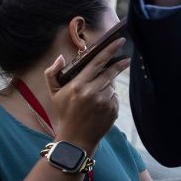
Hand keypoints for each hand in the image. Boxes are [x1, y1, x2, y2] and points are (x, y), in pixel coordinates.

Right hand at [45, 39, 130, 154]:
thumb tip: (60, 57)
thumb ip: (52, 73)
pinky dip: (110, 97)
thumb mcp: (54, 93)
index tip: (120, 41)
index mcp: (78, 85)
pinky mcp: (113, 110)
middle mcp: (92, 92)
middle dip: (120, 64)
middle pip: (110, 72)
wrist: (76, 138)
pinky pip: (115, 97)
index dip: (110, 50)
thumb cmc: (65, 113)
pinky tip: (101, 105)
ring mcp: (104, 102)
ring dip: (108, 85)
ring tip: (97, 95)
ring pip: (112, 86)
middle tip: (127, 58)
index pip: (97, 63)